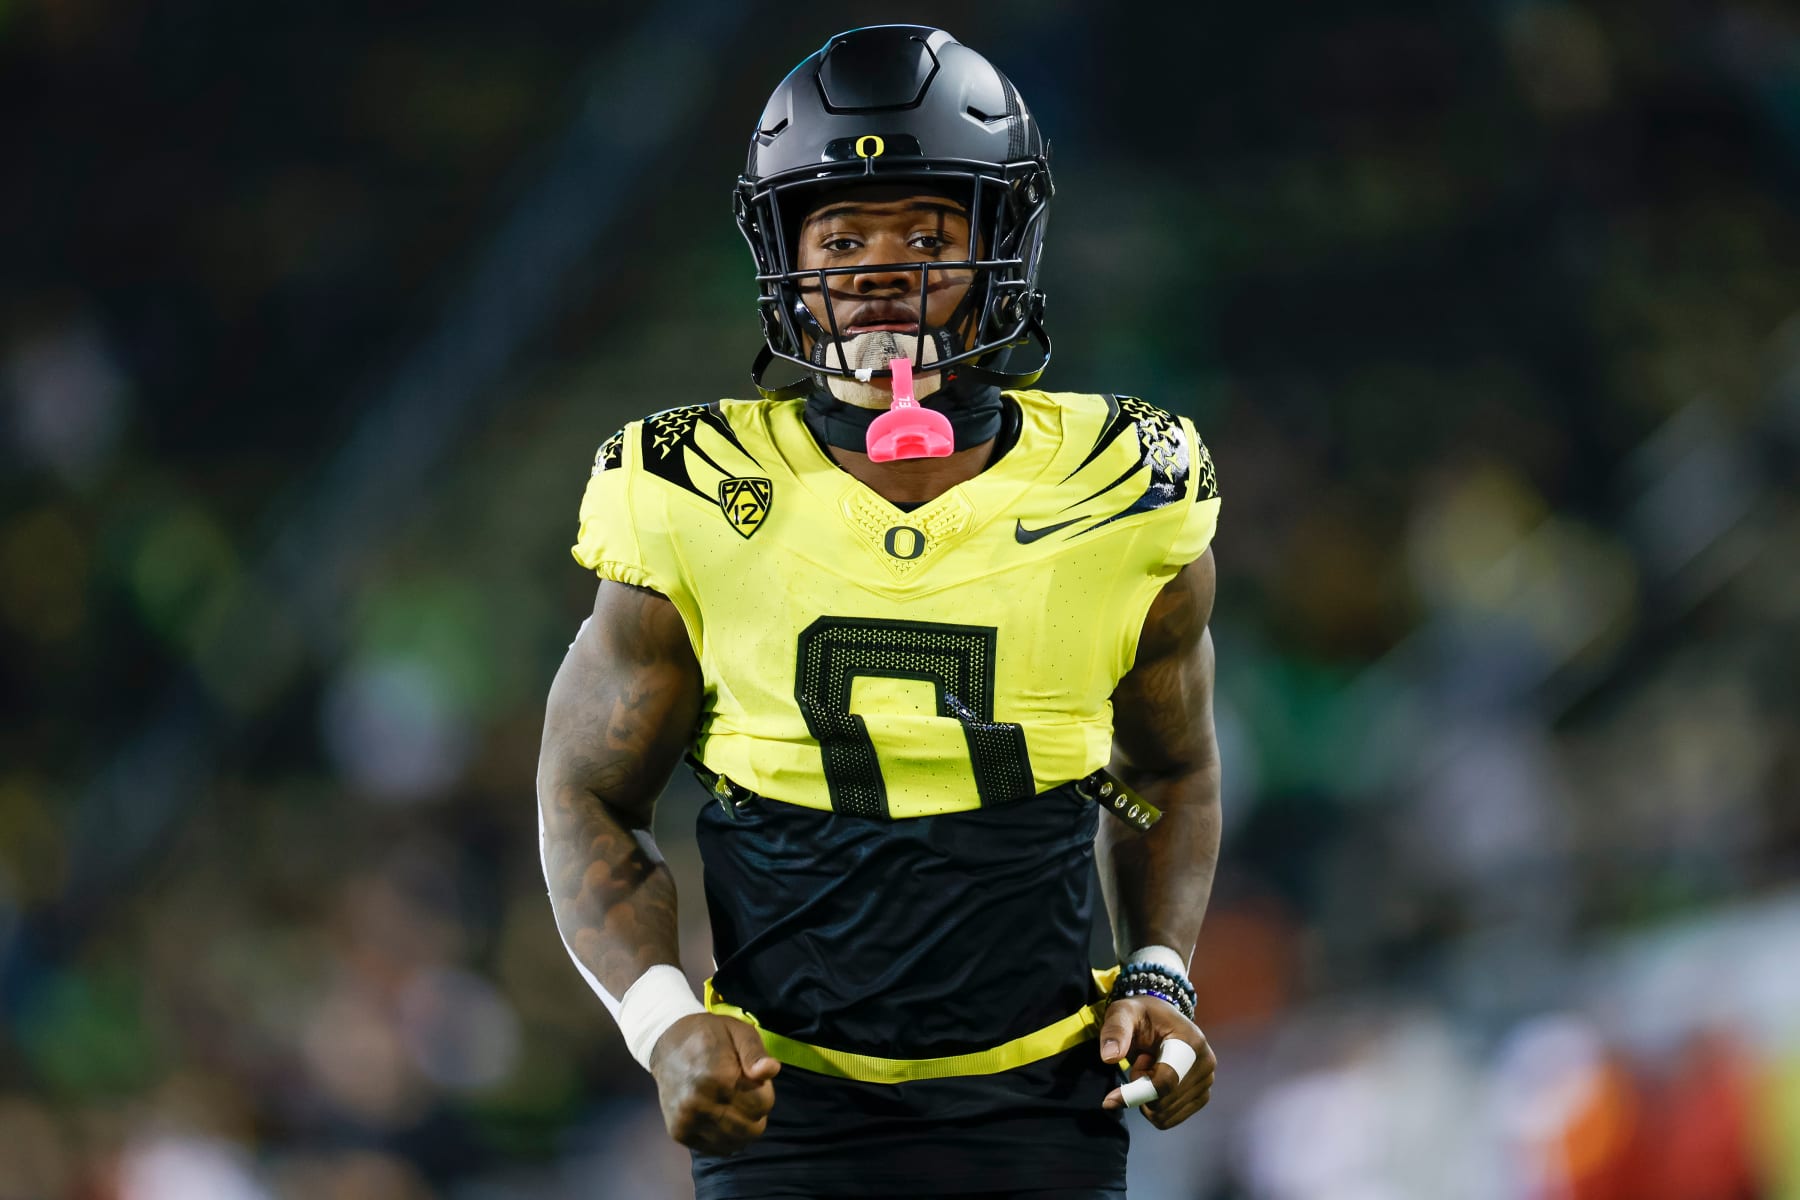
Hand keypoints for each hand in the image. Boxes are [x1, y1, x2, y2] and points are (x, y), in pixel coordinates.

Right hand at [648, 1012, 780, 1154]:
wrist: (666, 1044)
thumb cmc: (710, 1035)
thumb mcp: (739, 1031)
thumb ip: (755, 1052)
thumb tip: (771, 1070)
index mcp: (718, 1077)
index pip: (763, 1105)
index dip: (765, 1092)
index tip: (752, 1079)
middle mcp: (700, 1103)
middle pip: (751, 1129)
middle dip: (755, 1112)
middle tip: (743, 1092)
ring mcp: (687, 1121)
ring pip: (735, 1143)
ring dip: (741, 1127)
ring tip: (731, 1103)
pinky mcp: (679, 1133)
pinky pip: (716, 1149)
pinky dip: (725, 1137)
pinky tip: (719, 1116)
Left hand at [1097, 995, 1215, 1128]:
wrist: (1161, 1020)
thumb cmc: (1141, 1015)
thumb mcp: (1123, 1013)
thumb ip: (1115, 1030)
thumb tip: (1109, 1057)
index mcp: (1192, 1043)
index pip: (1166, 1081)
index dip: (1137, 1092)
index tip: (1109, 1099)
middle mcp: (1206, 1064)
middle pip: (1164, 1101)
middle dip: (1140, 1088)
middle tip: (1140, 1061)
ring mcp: (1207, 1082)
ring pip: (1165, 1114)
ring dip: (1147, 1098)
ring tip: (1148, 1068)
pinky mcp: (1201, 1096)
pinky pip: (1169, 1119)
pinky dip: (1154, 1108)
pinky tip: (1154, 1081)